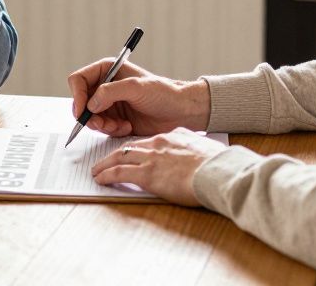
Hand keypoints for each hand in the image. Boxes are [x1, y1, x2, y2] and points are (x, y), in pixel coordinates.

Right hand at [67, 59, 210, 136]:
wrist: (180, 111)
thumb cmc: (164, 93)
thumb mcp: (136, 88)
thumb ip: (110, 92)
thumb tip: (90, 104)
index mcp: (108, 70)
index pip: (78, 80)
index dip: (77, 96)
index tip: (83, 111)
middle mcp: (105, 86)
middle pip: (81, 102)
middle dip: (90, 116)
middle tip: (103, 124)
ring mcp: (109, 104)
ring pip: (90, 118)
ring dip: (102, 125)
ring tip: (119, 126)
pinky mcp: (115, 119)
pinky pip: (102, 128)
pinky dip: (111, 130)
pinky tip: (126, 127)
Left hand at [90, 128, 226, 206]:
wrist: (218, 171)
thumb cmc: (218, 165)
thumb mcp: (205, 149)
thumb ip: (193, 150)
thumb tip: (195, 156)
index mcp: (173, 136)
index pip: (148, 141)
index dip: (135, 148)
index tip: (129, 153)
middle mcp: (159, 143)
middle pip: (129, 147)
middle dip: (114, 155)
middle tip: (104, 161)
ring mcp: (151, 158)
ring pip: (120, 157)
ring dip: (105, 164)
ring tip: (97, 170)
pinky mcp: (147, 174)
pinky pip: (119, 173)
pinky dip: (107, 175)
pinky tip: (100, 179)